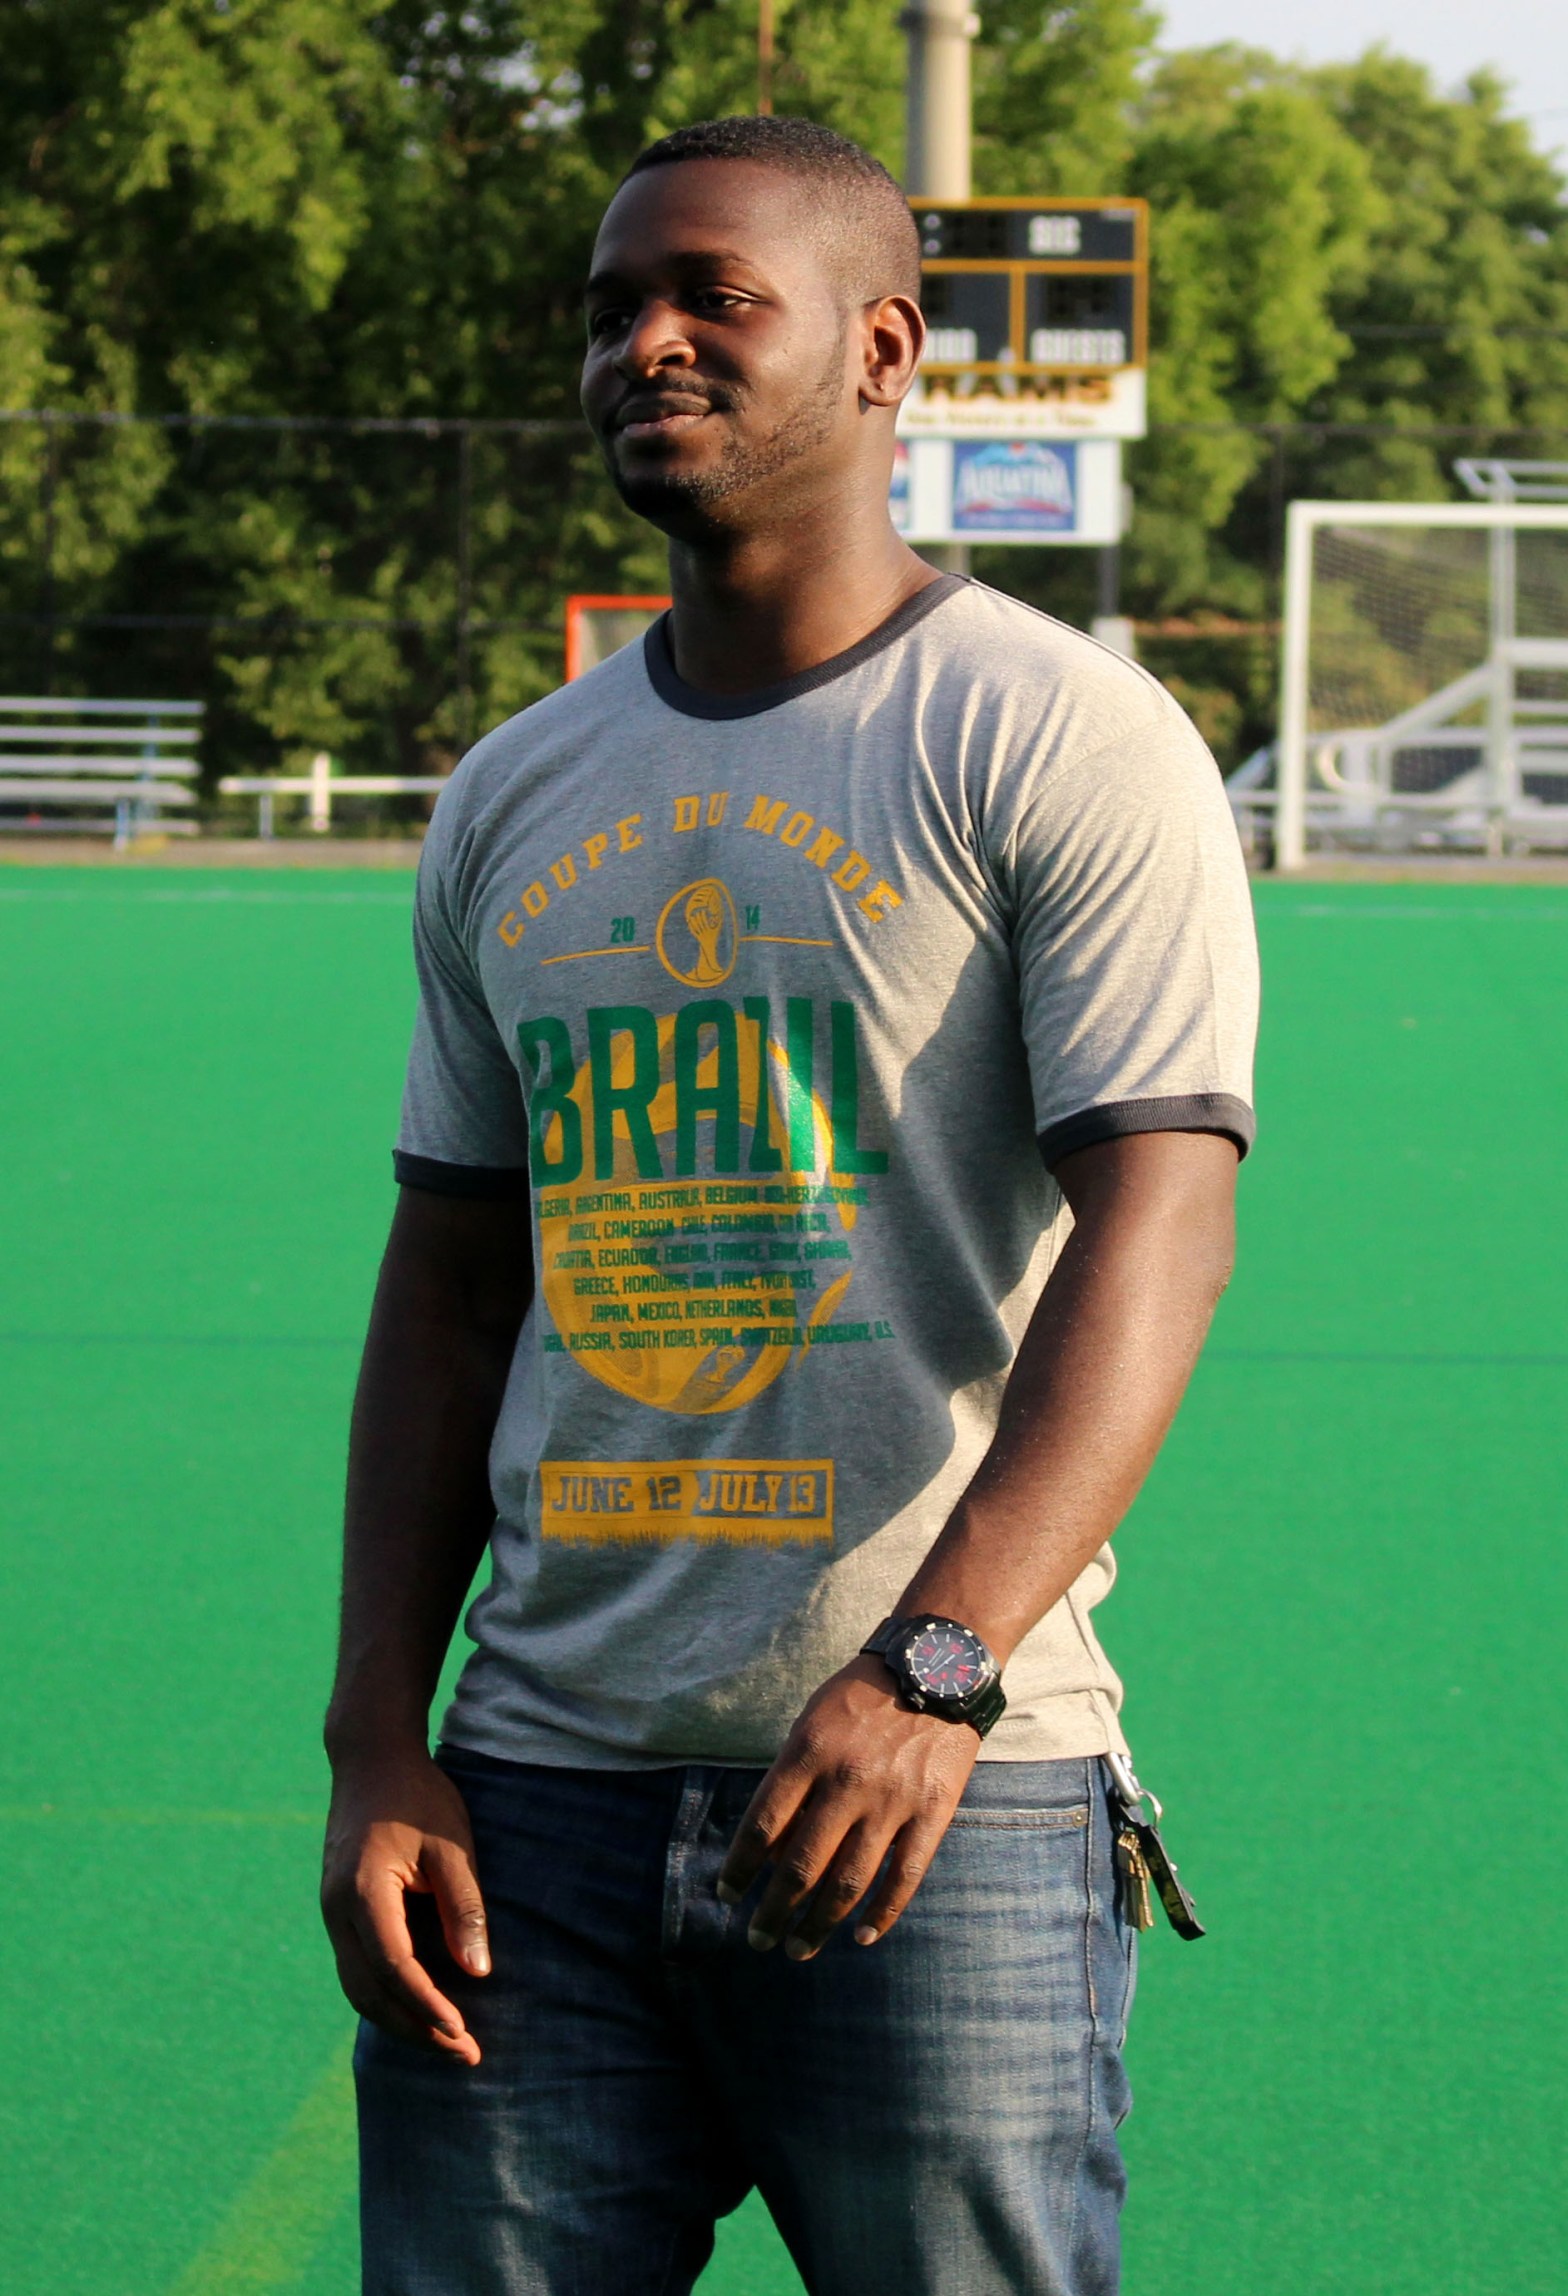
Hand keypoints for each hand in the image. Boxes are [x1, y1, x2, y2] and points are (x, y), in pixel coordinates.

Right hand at [321, 1745, 490, 2062]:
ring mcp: (332, 1913)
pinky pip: (359, 1967)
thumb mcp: (452, 1847)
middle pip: (370, 1993)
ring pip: (359, 1987)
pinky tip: (422, 2005)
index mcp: (363, 1895)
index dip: (429, 2007)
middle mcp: (337, 1912)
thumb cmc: (418, 1797)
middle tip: (465, 2055)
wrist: (370, 1758)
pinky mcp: (339, 1911)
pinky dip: (388, 1994)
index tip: (463, 2034)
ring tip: (447, 2041)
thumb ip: (463, 1908)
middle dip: (416, 2029)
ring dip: (400, 2018)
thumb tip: (477, 1973)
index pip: (395, 1970)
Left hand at [717, 1655, 980, 1959]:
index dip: (739, 1868)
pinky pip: (905, 1876)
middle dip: (774, 1911)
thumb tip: (766, 1850)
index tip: (726, 1895)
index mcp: (810, 1753)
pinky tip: (863, 1936)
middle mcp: (847, 1781)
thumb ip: (790, 1782)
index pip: (762, 1825)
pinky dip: (883, 1913)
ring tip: (800, 1948)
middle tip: (758, 1939)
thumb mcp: (812, 1723)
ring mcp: (893, 1800)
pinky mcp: (932, 1812)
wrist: (937, 1667)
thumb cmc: (862, 1697)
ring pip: (849, 1882)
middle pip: (801, 1865)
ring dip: (820, 1923)